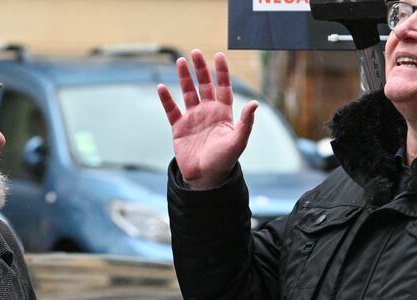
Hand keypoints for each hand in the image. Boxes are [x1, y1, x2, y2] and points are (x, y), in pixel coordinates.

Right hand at [157, 49, 257, 188]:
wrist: (205, 178)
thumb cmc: (224, 160)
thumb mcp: (238, 141)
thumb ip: (246, 122)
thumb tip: (254, 103)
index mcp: (223, 113)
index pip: (223, 87)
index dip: (221, 72)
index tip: (219, 55)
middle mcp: (208, 112)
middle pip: (204, 85)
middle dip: (200, 69)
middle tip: (195, 53)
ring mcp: (193, 118)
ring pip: (188, 93)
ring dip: (184, 78)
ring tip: (180, 62)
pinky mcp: (179, 127)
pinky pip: (171, 110)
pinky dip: (166, 99)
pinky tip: (162, 88)